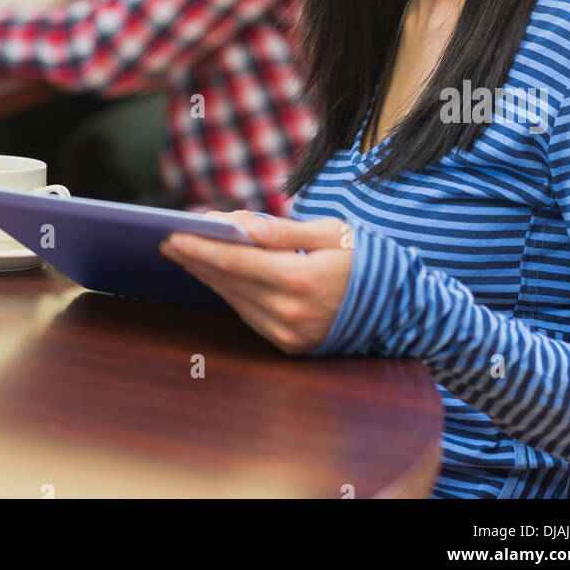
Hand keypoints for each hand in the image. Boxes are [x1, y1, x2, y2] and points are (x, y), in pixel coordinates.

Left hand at [159, 211, 354, 354]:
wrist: (402, 310)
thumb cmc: (366, 260)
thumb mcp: (331, 233)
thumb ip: (282, 230)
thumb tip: (240, 224)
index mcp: (301, 279)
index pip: (236, 262)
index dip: (201, 248)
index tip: (172, 234)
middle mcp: (291, 312)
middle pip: (229, 282)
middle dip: (196, 259)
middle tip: (168, 241)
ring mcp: (290, 334)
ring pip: (235, 300)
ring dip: (208, 277)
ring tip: (185, 255)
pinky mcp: (291, 346)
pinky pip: (250, 315)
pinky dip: (231, 294)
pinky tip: (216, 277)